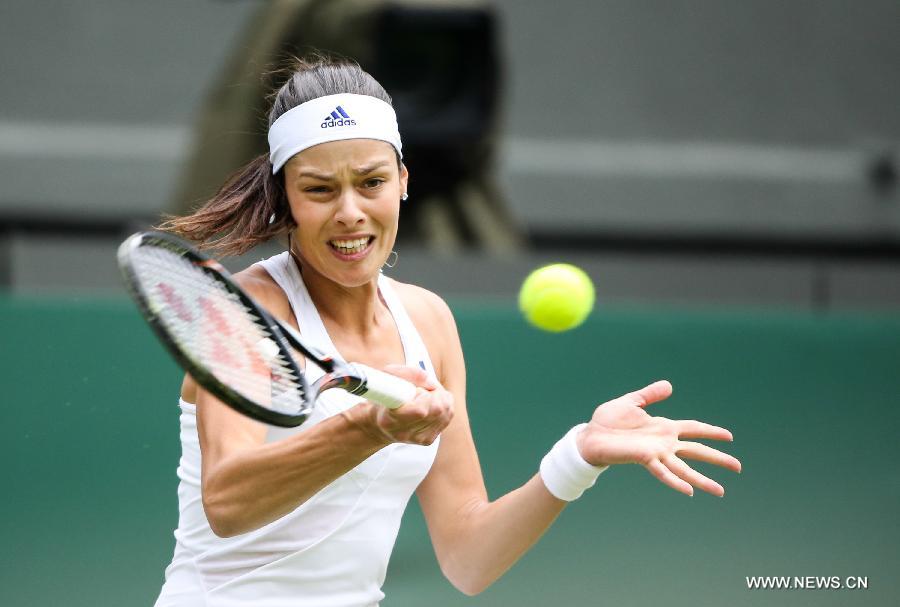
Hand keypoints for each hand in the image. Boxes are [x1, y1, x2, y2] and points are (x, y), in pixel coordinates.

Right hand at [344, 364, 453, 445]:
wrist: (378, 425)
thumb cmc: (382, 397)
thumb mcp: (386, 377)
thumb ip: (406, 373)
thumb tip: (429, 380)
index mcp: (389, 419)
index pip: (419, 411)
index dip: (423, 395)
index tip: (416, 390)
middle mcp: (404, 433)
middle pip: (437, 410)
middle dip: (435, 393)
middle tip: (421, 390)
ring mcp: (417, 439)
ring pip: (446, 412)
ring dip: (440, 398)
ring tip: (425, 397)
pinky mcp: (427, 440)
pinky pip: (447, 417)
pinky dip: (443, 406)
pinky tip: (429, 405)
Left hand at [576, 380, 740, 495]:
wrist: (589, 436)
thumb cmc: (607, 421)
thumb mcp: (630, 402)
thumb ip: (650, 395)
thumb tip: (669, 385)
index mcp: (662, 427)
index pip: (693, 429)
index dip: (711, 431)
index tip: (729, 436)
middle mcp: (663, 443)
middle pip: (697, 450)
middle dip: (717, 458)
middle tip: (738, 467)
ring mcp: (656, 453)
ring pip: (684, 468)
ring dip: (703, 479)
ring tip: (721, 491)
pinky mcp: (644, 459)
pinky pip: (663, 472)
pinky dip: (676, 481)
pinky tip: (690, 491)